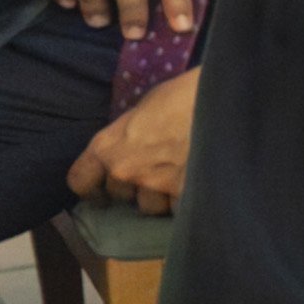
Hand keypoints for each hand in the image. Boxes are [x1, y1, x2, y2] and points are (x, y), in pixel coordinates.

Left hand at [68, 70, 196, 212]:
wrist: (223, 99)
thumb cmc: (183, 94)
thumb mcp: (145, 108)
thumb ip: (130, 135)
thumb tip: (132, 147)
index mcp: (108, 145)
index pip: (80, 181)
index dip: (92, 190)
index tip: (102, 195)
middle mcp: (125, 169)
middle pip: (122, 196)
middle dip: (137, 190)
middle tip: (156, 177)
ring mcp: (155, 184)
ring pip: (153, 207)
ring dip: (163, 199)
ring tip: (181, 181)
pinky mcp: (185, 193)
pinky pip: (180, 210)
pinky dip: (188, 202)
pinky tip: (199, 186)